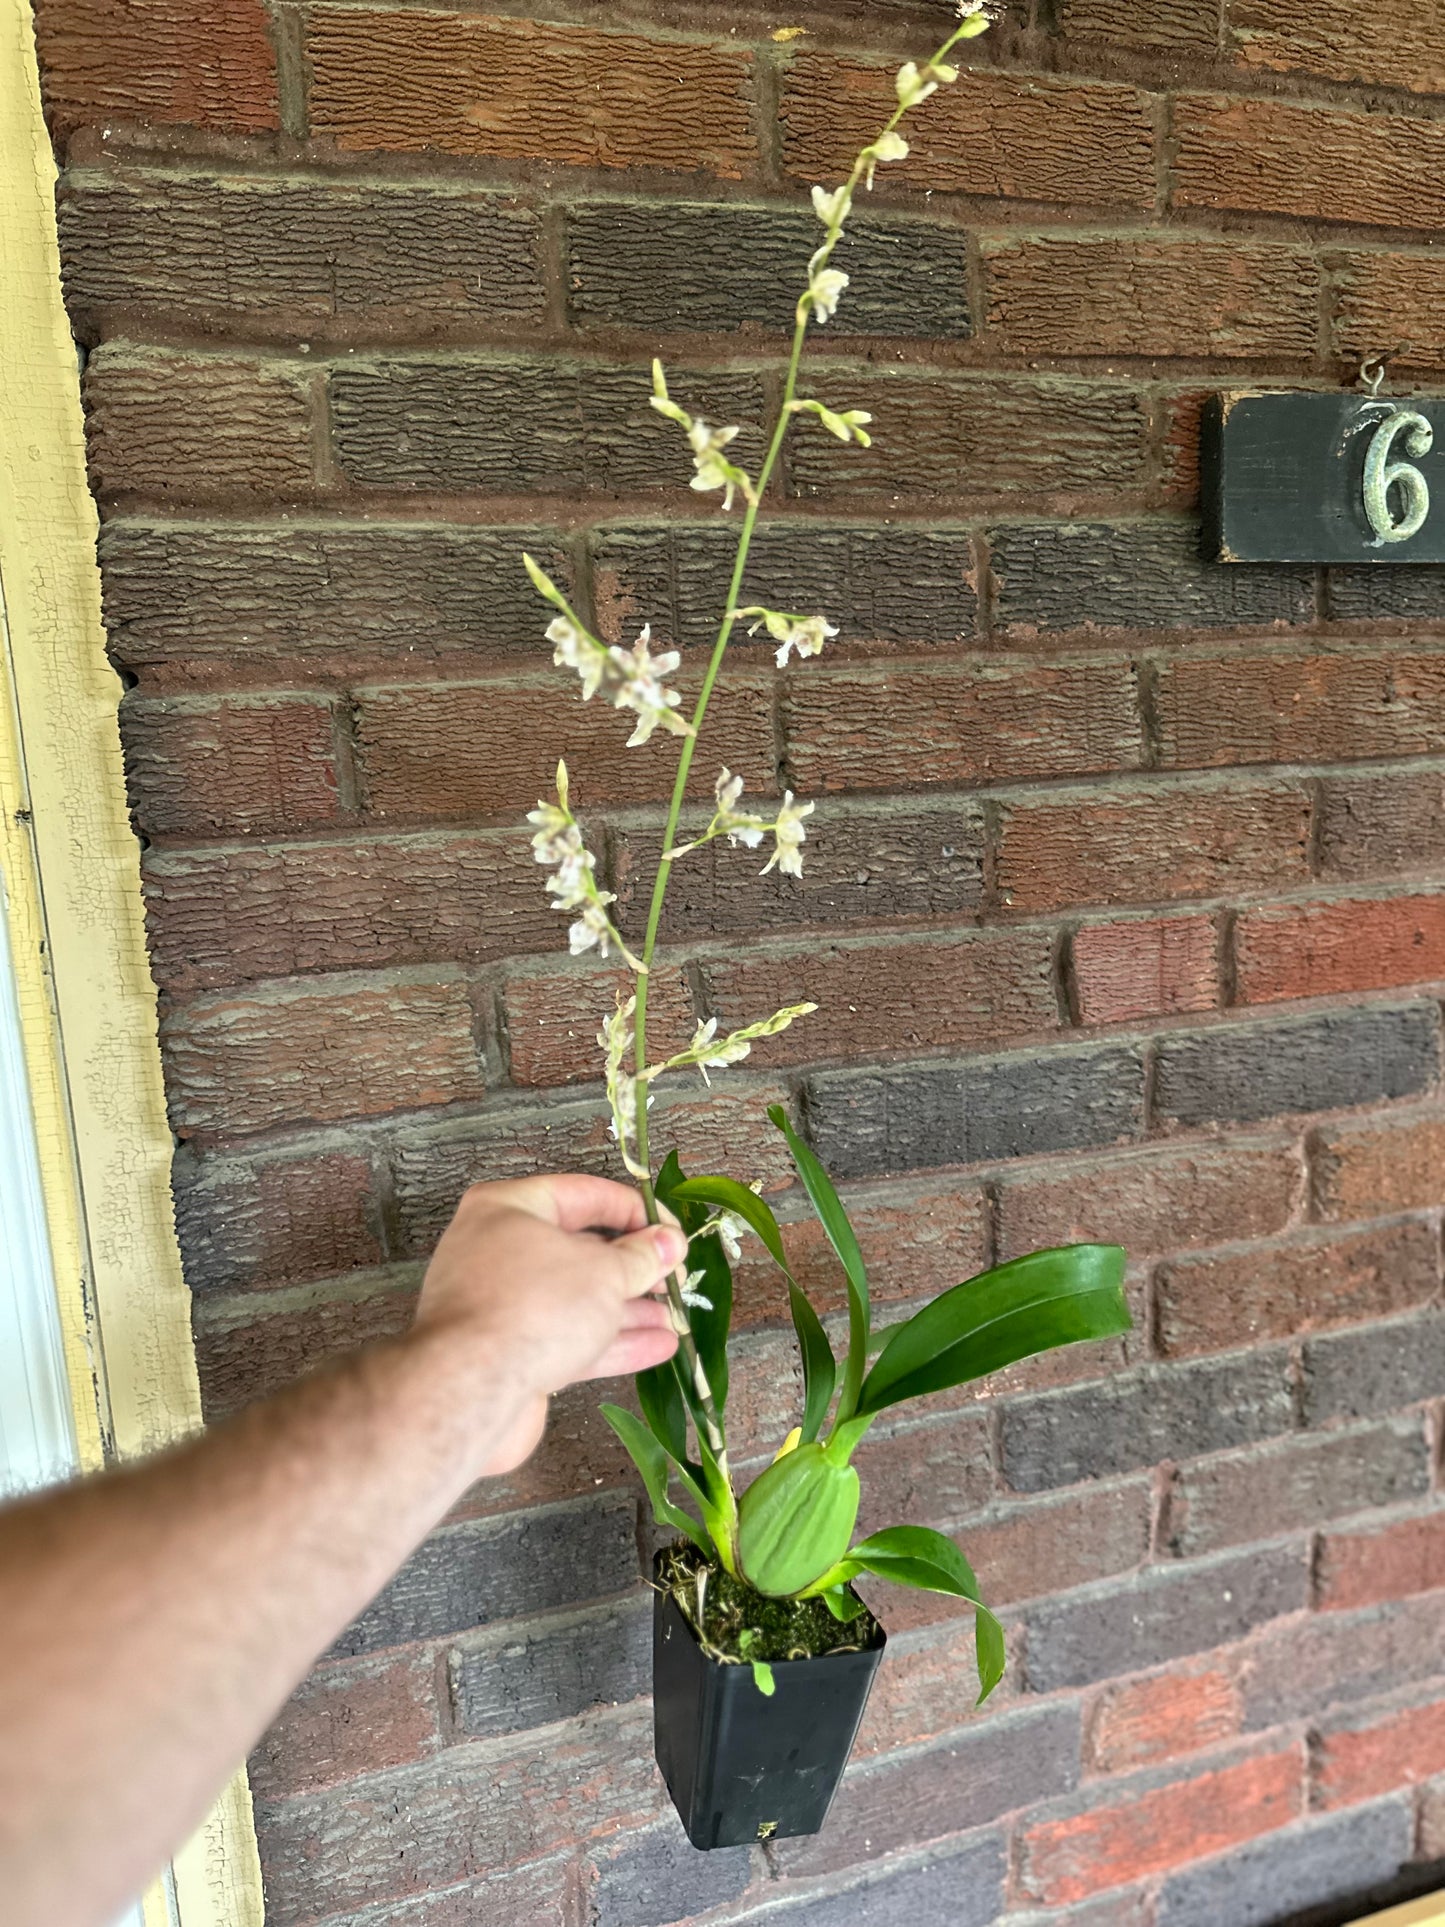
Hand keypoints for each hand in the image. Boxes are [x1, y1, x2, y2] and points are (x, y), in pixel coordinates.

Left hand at [411, 1175, 684, 1474]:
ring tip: (674, 1315)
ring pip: (575, 1299)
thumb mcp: (604, 1272)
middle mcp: (497, 1250)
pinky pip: (566, 1337)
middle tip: (674, 1275)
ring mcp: (501, 1304)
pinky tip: (657, 1346)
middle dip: (632, 1266)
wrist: (471, 1393)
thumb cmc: (532, 1309)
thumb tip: (668, 1243)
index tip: (671, 1233)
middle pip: (579, 1249)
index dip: (635, 1211)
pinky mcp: (508, 1351)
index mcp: (509, 1208)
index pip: (584, 1194)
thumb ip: (641, 1256)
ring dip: (628, 1308)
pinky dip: (610, 1341)